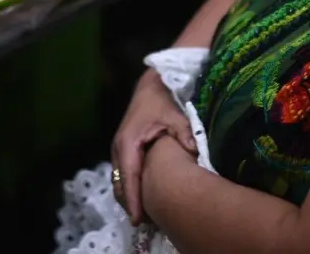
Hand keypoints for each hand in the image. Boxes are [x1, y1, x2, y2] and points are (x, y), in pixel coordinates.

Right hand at [111, 70, 197, 225]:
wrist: (150, 87)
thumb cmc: (162, 102)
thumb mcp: (175, 116)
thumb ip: (183, 134)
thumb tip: (192, 152)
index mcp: (128, 143)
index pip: (129, 177)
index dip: (133, 199)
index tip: (138, 219)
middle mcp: (118, 149)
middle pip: (120, 184)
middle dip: (130, 204)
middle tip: (146, 223)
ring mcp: (118, 150)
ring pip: (119, 181)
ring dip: (129, 198)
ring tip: (146, 216)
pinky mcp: (122, 151)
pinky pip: (123, 175)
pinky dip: (130, 188)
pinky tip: (143, 198)